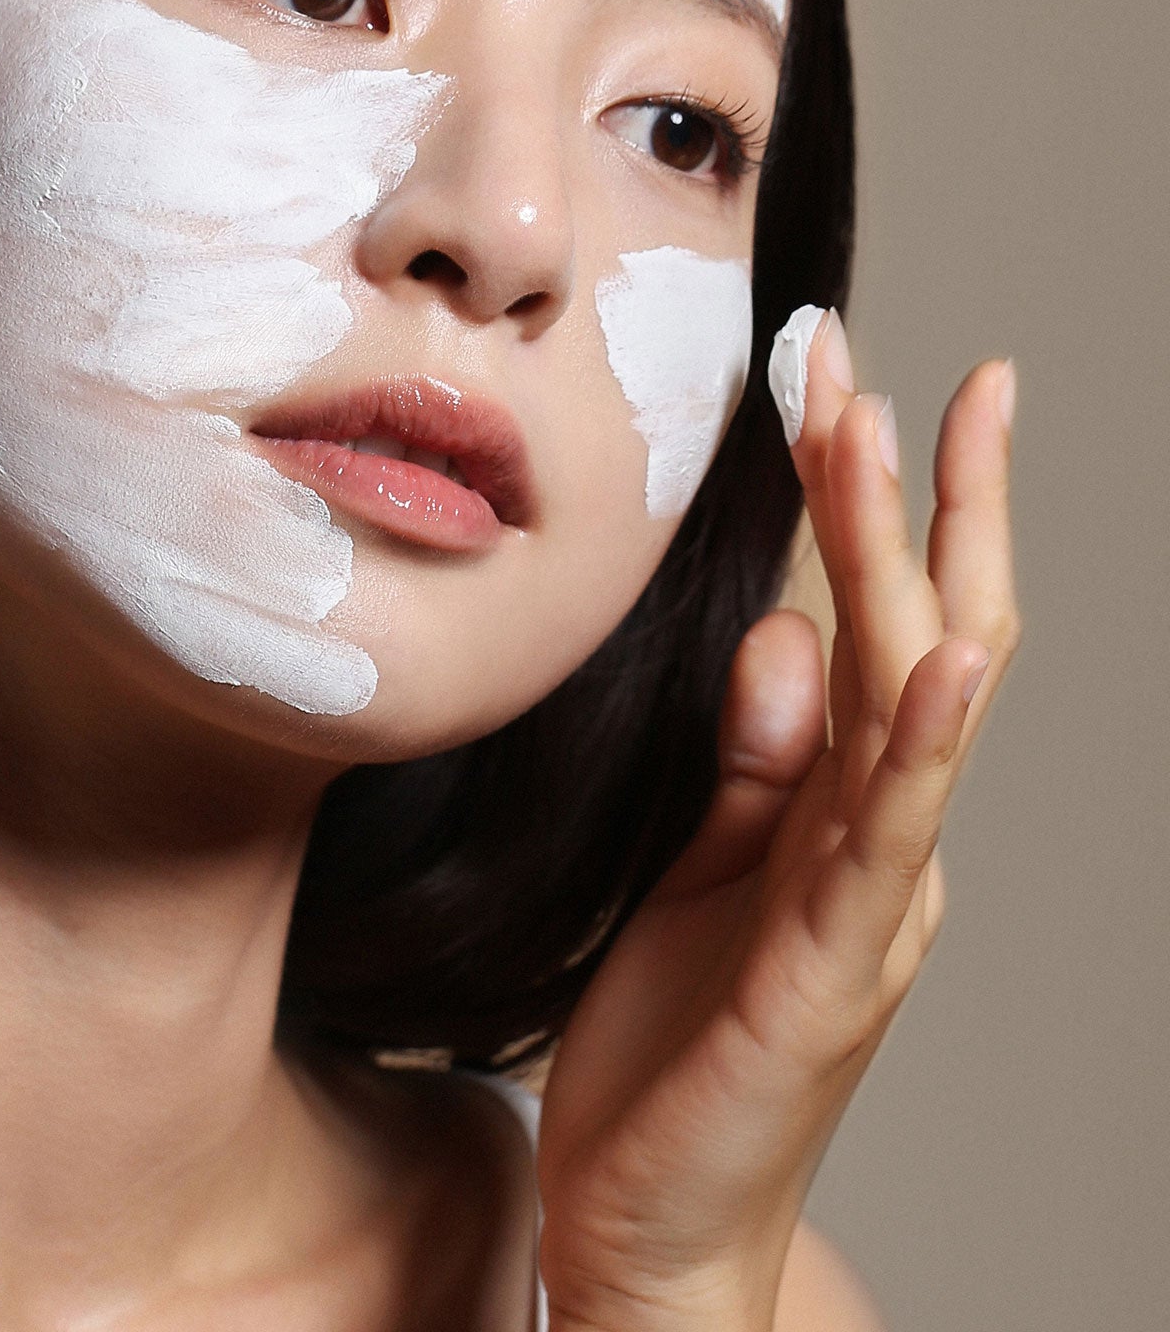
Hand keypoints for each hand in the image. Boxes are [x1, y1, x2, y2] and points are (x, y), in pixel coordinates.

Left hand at [532, 316, 1018, 1331]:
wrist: (649, 1226)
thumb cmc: (677, 1044)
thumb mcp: (696, 866)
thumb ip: (746, 757)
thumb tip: (780, 628)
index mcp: (843, 812)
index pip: (875, 625)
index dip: (877, 502)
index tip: (854, 377)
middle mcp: (881, 843)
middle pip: (914, 630)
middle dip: (895, 486)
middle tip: (857, 355)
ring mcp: (869, 904)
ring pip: (906, 703)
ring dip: (900, 560)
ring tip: (898, 432)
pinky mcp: (825, 970)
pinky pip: (878, 835)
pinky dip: (916, 739)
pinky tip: (932, 655)